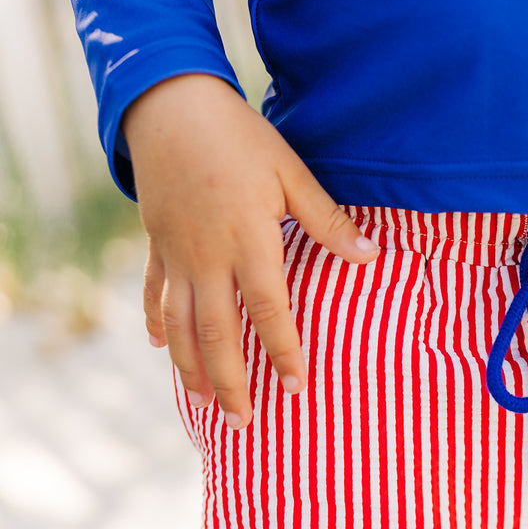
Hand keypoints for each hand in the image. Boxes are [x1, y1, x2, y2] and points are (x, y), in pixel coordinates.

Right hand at [124, 74, 378, 429]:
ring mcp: (177, 255)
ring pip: (180, 326)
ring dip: (191, 368)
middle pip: (217, 335)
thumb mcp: (292, 173)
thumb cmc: (240, 138)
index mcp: (249, 243)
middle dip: (230, 383)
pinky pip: (154, 295)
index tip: (295, 388)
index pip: (271, 312)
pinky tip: (160, 348)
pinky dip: (157, 324)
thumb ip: (328, 221)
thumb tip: (372, 256)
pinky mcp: (156, 244)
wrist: (169, 106)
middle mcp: (208, 258)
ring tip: (204, 403)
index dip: (283, 353)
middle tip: (243, 422)